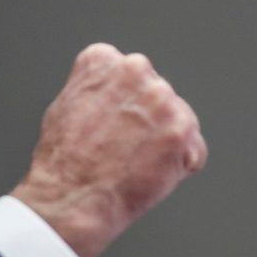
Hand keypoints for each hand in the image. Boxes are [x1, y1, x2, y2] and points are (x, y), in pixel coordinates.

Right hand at [12, 43, 205, 256]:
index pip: (127, 74)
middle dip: (146, 119)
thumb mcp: (65, 104)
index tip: (109, 122)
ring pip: (179, 119)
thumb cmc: (63, 159)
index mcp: (103, 60)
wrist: (72, 197)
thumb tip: (114, 93)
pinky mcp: (182, 131)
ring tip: (134, 162)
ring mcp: (162, 100)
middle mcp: (135, 70)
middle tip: (123, 145)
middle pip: (156, 94)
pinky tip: (150, 173)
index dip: (120, 104)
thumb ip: (95, 88)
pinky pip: (194, 149)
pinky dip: (179, 165)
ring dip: (164, 141)